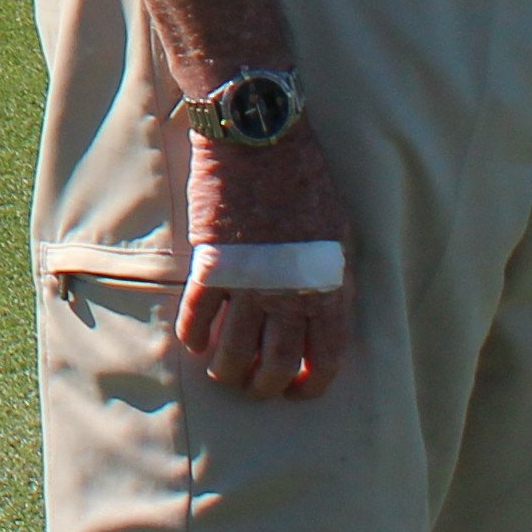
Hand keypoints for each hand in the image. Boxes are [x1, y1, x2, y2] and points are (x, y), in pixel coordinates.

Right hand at [174, 125, 354, 397]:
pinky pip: (198, 316)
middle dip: (264, 385)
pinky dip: (193, 336)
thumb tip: (326, 311)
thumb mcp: (339, 232)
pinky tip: (193, 342)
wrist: (260, 141)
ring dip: (226, 371)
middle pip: (276, 363)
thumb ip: (333, 277)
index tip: (297, 390)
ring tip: (222, 373)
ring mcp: (248, 282)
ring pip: (233, 351)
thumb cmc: (306, 180)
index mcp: (327, 288)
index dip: (310, 383)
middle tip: (254, 386)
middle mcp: (289, 294)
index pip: (325, 356)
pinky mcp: (211, 265)